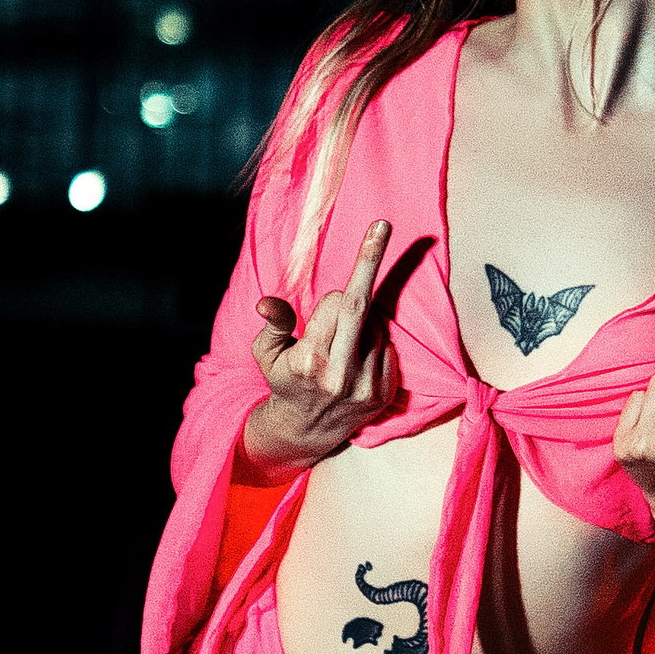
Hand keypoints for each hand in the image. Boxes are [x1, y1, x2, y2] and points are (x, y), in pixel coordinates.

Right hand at [243, 221, 399, 478]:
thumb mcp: (267, 353)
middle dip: (370, 259)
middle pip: (361, 306)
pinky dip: (375, 343)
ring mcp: (366, 386)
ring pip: (376, 326)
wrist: (307, 430)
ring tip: (342, 345)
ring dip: (363, 323)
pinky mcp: (384, 394)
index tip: (353, 261)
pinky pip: (387, 346)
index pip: (335, 304)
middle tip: (383, 223)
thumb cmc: (284, 380)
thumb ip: (275, 324)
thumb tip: (266, 303)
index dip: (332, 297)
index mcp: (309, 361)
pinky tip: (357, 359)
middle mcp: (340, 374)